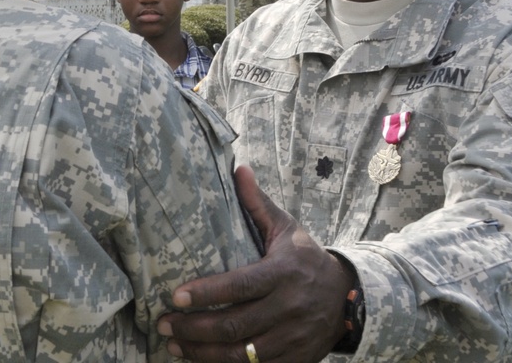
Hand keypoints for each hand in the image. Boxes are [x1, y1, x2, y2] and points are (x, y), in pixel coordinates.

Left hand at [157, 165, 353, 361]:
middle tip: (164, 325)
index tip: (175, 296)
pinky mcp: (295, 359)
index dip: (207, 294)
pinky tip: (200, 359)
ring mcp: (293, 337)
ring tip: (173, 346)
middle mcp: (289, 308)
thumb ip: (258, 203)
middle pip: (235, 325)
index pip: (240, 286)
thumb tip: (239, 168)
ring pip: (242, 354)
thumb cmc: (305, 257)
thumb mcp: (286, 228)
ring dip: (202, 352)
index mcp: (283, 273)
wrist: (348, 296)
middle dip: (194, 328)